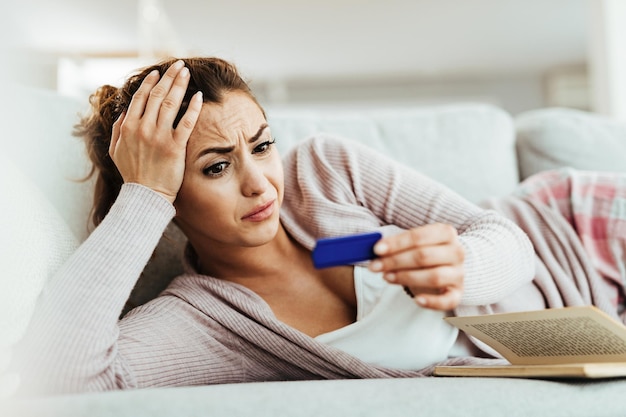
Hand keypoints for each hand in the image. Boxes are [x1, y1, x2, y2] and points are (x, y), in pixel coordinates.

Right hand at [109, 60, 202, 203]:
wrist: (145, 196)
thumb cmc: (133, 175)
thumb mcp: (116, 151)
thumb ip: (117, 129)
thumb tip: (124, 111)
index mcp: (128, 127)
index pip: (140, 97)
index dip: (150, 82)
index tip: (159, 72)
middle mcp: (143, 128)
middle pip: (157, 95)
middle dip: (169, 77)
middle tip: (179, 65)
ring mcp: (159, 136)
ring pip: (170, 103)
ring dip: (179, 85)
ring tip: (187, 73)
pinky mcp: (175, 146)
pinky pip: (186, 122)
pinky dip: (192, 107)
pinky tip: (199, 96)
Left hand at [368, 223, 464, 310]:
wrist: (446, 267)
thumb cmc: (425, 253)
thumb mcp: (413, 244)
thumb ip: (396, 245)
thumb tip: (375, 250)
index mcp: (446, 233)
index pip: (419, 237)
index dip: (396, 243)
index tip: (377, 250)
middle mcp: (456, 251)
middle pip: (424, 256)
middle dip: (395, 261)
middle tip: (375, 266)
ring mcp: (459, 273)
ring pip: (434, 276)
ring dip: (406, 278)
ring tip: (387, 277)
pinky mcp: (458, 293)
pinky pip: (448, 300)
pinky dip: (432, 302)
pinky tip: (417, 300)